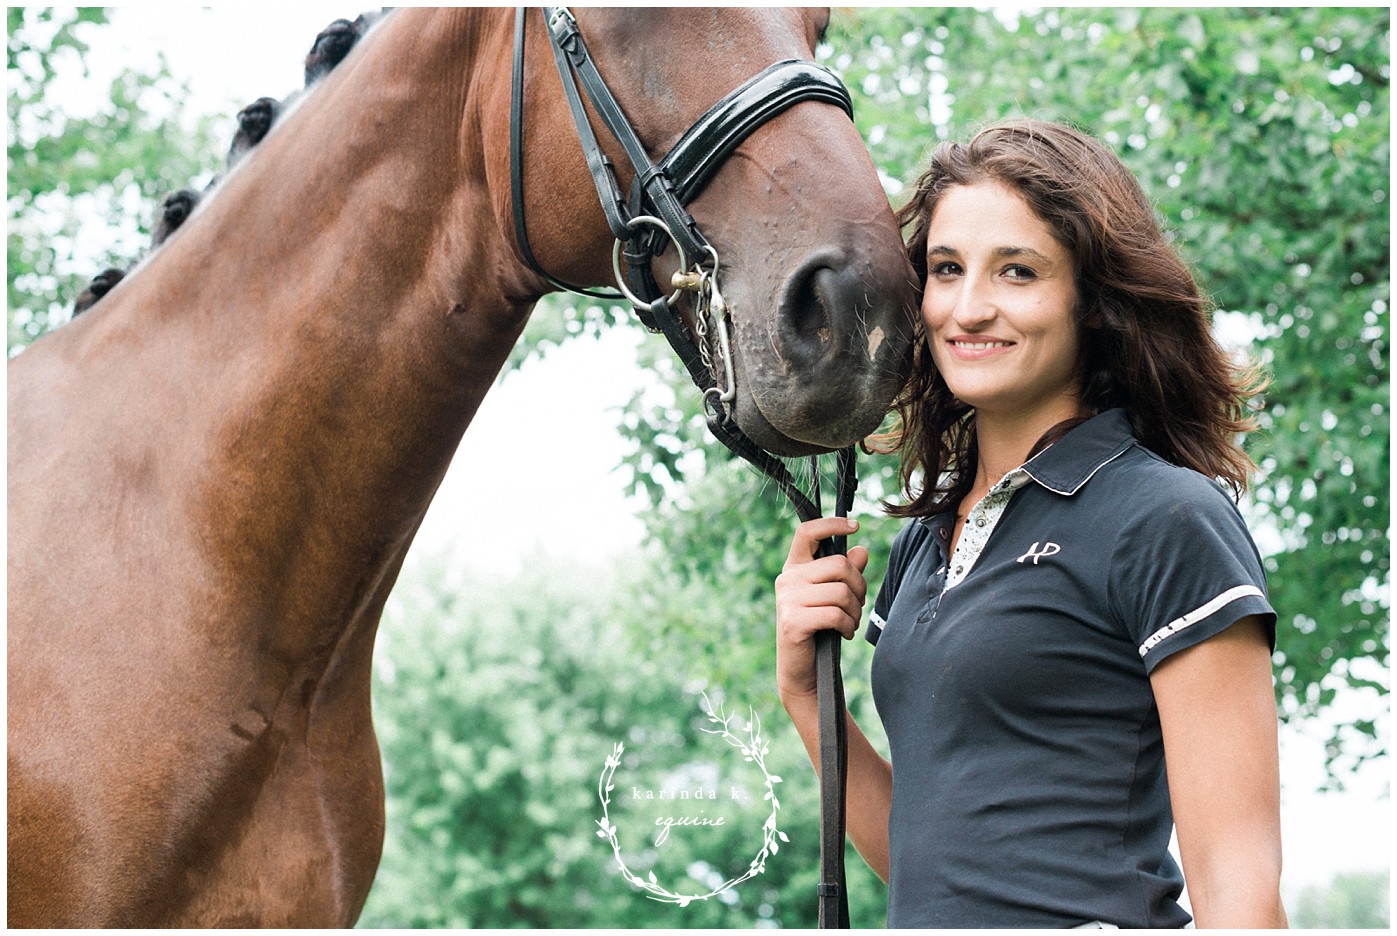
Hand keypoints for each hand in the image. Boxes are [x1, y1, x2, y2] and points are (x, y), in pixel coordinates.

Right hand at [774, 517, 868, 700]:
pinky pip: (836, 614)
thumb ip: (846, 574)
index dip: (831, 524)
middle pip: (839, 565)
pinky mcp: (793, 621)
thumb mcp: (834, 598)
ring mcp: (787, 599)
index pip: (806, 533)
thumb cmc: (821, 630)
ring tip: (850, 622)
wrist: (804, 671)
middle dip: (859, 586)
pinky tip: (844, 634)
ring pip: (841, 592)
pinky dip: (848, 625)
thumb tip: (862, 551)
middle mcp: (787, 579)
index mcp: (795, 568)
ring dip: (855, 611)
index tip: (855, 525)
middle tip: (858, 605)